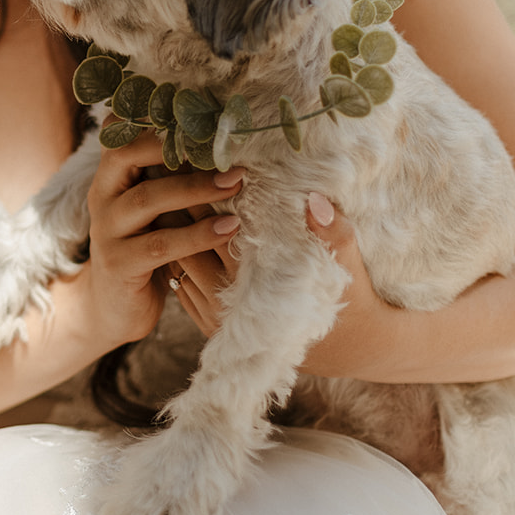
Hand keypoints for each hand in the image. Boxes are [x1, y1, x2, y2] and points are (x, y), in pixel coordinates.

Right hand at [85, 129, 242, 347]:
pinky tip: (229, 229)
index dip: (154, 115)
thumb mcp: (152, 210)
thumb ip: (168, 178)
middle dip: (176, 146)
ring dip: (196, 189)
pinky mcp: (119, 264)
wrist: (110, 310)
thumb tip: (222, 141)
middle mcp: (103, 196)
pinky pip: (160, 245)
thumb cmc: (144, 250)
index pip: (121, 131)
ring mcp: (107, 231)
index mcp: (111, 177)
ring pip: (147, 199)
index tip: (199, 108)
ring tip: (236, 183)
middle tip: (225, 146)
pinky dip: (197, 235)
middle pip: (126, 153)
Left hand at [170, 191, 397, 377]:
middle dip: (181, 210)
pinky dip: (177, 261)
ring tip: (164, 198)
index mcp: (257, 286)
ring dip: (175, 235)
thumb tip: (315, 200)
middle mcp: (229, 305)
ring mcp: (216, 320)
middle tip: (167, 173)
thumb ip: (334, 234)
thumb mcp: (347, 267)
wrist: (350, 350)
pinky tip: (175, 235)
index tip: (192, 164)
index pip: (216, 232)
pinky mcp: (212, 329)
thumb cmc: (350, 300)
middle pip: (189, 245)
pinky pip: (181, 288)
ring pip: (179, 266)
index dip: (203, 197)